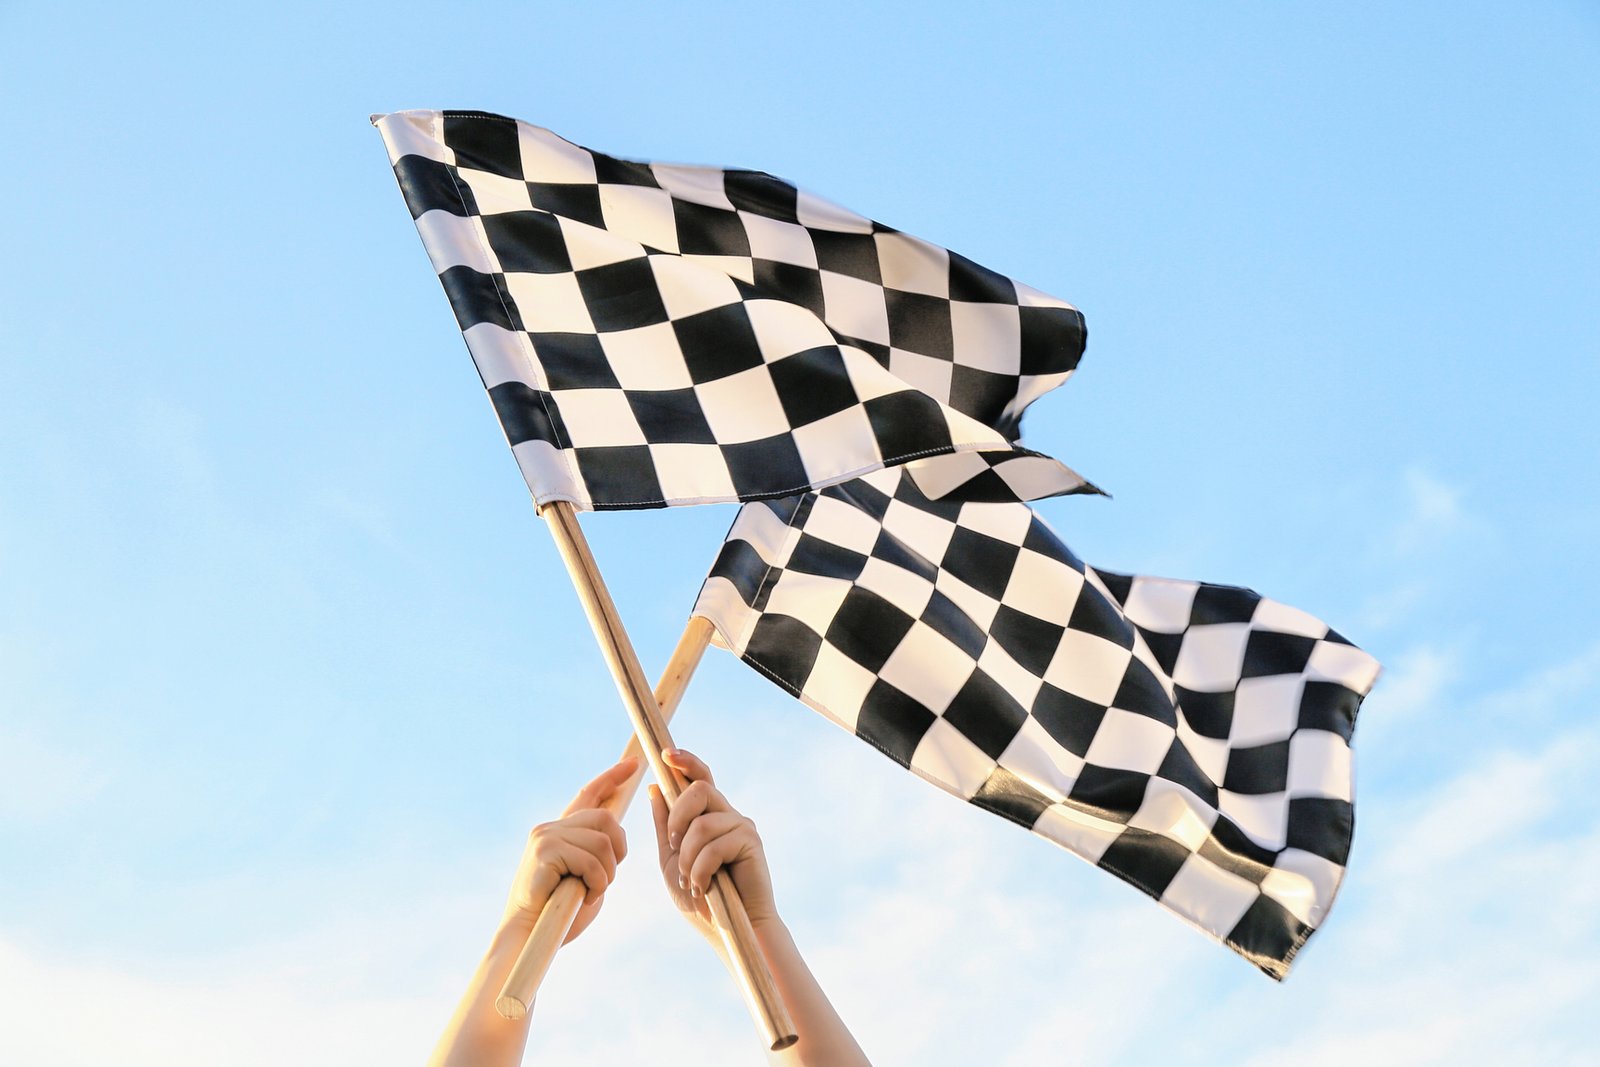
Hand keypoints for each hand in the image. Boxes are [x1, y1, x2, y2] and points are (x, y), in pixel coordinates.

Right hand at [503, 756, 635, 941]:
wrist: (528, 937)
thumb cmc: (559, 914)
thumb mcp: (585, 876)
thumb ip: (595, 852)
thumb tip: (612, 832)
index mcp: (560, 831)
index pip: (588, 795)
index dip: (612, 777)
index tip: (633, 764)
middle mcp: (550, 827)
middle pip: (606, 819)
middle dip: (618, 850)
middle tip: (606, 879)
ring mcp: (546, 837)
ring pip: (603, 841)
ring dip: (607, 873)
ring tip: (591, 892)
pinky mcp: (545, 851)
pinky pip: (592, 860)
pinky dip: (597, 883)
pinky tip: (583, 897)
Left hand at [648, 748, 777, 941]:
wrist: (730, 932)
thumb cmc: (702, 901)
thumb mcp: (672, 861)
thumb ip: (664, 827)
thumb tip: (654, 789)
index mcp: (710, 817)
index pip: (700, 778)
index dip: (686, 762)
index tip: (667, 755)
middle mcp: (728, 815)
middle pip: (699, 788)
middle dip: (677, 815)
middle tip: (672, 843)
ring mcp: (741, 827)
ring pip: (702, 822)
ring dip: (687, 856)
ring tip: (689, 880)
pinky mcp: (751, 842)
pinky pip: (715, 843)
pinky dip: (700, 868)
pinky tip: (702, 887)